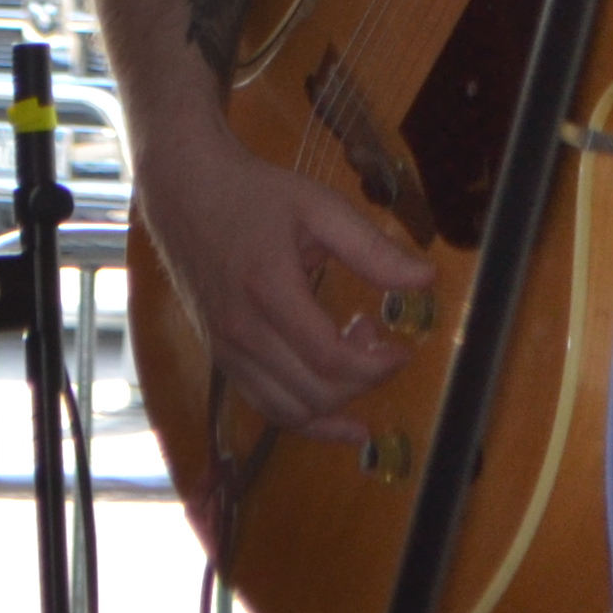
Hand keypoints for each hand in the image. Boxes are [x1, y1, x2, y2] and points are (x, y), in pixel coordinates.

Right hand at [134, 122, 432, 445]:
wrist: (186, 192)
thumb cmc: (254, 194)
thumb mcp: (319, 207)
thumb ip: (371, 249)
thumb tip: (426, 279)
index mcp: (269, 289)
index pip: (330, 359)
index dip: (376, 366)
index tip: (402, 349)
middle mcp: (241, 330)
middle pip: (314, 392)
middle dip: (362, 382)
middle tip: (379, 342)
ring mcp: (226, 350)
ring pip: (290, 411)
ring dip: (336, 401)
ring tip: (353, 358)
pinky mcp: (221, 358)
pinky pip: (265, 407)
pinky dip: (305, 420)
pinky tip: (337, 417)